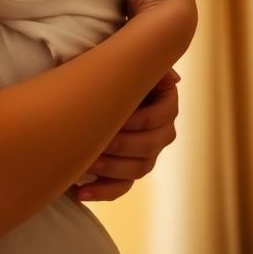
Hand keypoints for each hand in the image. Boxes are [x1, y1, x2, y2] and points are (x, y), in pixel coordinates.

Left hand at [69, 69, 180, 201]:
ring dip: (110, 168)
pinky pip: (121, 186)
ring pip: (137, 169)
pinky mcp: (128, 169)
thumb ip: (146, 62)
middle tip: (94, 141)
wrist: (91, 82)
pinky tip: (79, 193)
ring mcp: (147, 152)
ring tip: (83, 164)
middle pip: (149, 145)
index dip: (136, 119)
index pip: (159, 117)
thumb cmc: (107, 67)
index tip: (112, 117)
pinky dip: (101, 191)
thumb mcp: (123, 59)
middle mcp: (162, 130)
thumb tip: (173, 79)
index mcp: (165, 103)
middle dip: (120, 145)